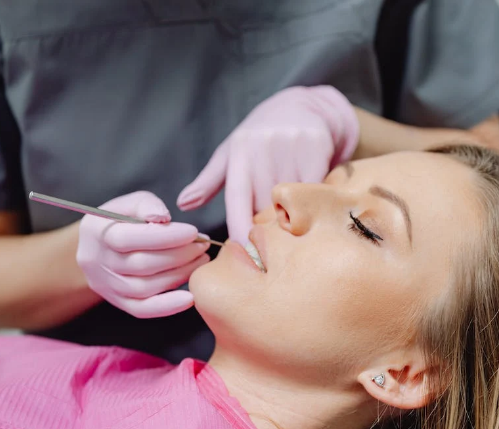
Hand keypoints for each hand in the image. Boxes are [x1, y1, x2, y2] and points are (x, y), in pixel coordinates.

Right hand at [76, 191, 209, 317]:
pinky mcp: (118, 302)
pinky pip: (142, 310)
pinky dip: (167, 307)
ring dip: (179, 275)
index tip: (193, 232)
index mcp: (96, 232)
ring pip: (144, 288)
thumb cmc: (121, 219)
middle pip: (141, 265)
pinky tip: (190, 298)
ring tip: (201, 261)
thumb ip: (146, 205)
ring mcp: (107, 285)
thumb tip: (163, 218)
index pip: (128, 239)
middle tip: (203, 246)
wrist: (99, 247)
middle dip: (179, 255)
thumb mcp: (130, 203)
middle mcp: (97, 262)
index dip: (165, 237)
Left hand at [177, 85, 359, 243]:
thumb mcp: (230, 154)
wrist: (299, 107)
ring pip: (292, 198)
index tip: (244, 250)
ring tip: (290, 217)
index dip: (240, 226)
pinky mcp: (315, 146)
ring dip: (291, 214)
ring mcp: (290, 146)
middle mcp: (262, 148)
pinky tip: (310, 203)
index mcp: (239, 153)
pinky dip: (313, 201)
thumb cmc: (258, 138)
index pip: (238, 198)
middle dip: (267, 226)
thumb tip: (183, 204)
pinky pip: (315, 188)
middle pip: (266, 204)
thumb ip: (208, 182)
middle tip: (271, 240)